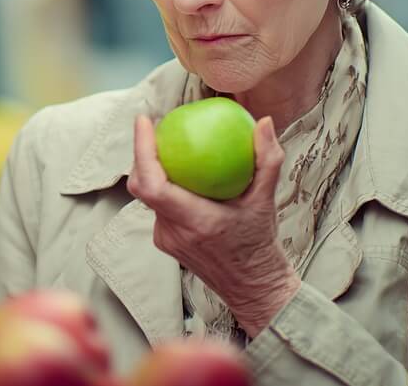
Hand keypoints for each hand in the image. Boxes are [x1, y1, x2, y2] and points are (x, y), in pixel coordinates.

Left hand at [126, 114, 300, 337]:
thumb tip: (265, 122)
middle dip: (140, 153)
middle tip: (152, 125)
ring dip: (151, 170)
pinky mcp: (165, 242)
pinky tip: (177, 170)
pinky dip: (162, 186)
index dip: (141, 151)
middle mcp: (174, 231)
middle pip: (140, 187)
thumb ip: (267, 159)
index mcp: (195, 221)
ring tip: (164, 143)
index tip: (144, 121)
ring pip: (147, 196)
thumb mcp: (267, 200)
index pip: (153, 185)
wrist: (252, 285)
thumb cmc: (259, 243)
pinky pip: (157, 207)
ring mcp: (166, 239)